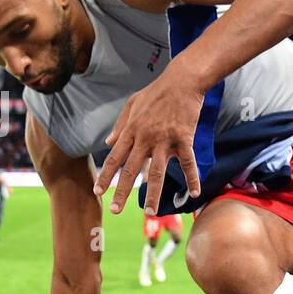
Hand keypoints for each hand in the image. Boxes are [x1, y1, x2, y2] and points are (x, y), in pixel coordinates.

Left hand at [93, 69, 204, 215]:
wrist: (182, 81)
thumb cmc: (156, 92)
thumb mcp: (131, 104)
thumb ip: (119, 125)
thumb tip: (107, 142)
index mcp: (131, 131)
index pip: (115, 158)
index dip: (105, 176)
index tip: (98, 192)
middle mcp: (145, 138)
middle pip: (131, 170)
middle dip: (122, 192)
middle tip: (115, 210)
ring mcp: (165, 140)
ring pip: (156, 172)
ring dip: (152, 193)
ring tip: (150, 212)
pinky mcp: (184, 139)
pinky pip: (188, 163)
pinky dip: (192, 178)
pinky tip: (194, 193)